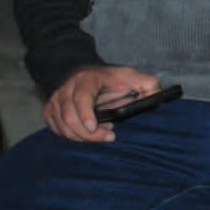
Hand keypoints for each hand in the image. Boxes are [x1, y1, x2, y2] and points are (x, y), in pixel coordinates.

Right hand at [43, 64, 160, 142]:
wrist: (85, 73)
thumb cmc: (111, 78)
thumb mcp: (132, 76)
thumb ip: (148, 84)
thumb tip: (158, 97)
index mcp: (87, 79)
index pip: (81, 97)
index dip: (86, 114)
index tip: (95, 128)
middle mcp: (67, 89)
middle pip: (69, 117)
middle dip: (88, 134)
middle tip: (109, 137)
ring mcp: (56, 100)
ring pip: (62, 126)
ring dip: (81, 137)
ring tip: (101, 133)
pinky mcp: (50, 111)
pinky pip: (55, 130)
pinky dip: (70, 136)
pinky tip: (87, 133)